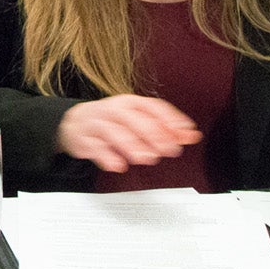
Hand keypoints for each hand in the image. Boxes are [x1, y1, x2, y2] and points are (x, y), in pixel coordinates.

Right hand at [55, 94, 201, 172]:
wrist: (76, 123)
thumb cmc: (112, 121)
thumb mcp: (138, 120)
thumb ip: (165, 129)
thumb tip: (192, 135)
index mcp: (130, 103)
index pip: (152, 107)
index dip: (170, 119)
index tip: (185, 132)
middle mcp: (113, 110)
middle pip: (134, 119)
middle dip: (153, 134)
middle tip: (168, 149)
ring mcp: (97, 124)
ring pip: (114, 132)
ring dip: (131, 145)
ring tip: (146, 158)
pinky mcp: (85, 139)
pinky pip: (95, 147)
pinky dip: (107, 157)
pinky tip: (118, 165)